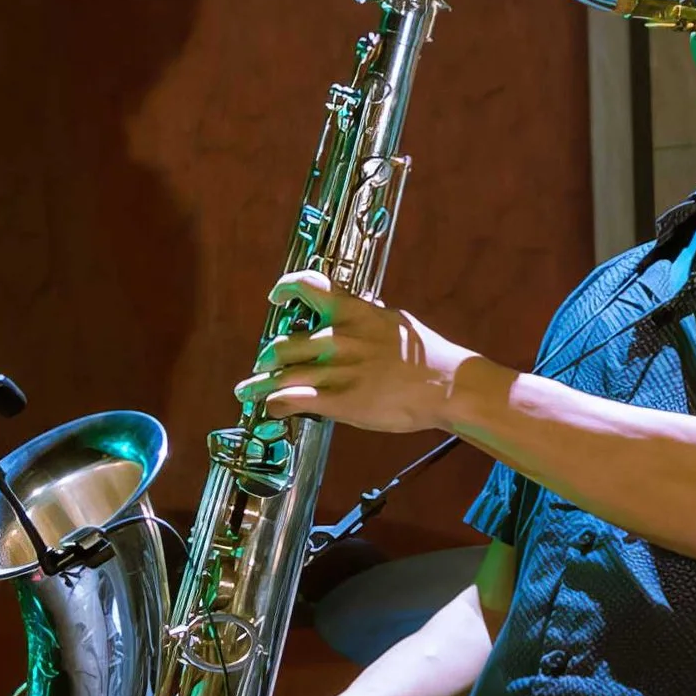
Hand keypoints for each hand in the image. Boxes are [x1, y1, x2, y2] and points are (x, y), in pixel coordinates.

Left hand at [233, 270, 490, 432]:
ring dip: (259, 385)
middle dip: (269, 356)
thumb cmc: (427, 357)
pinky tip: (273, 409)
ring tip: (249, 391)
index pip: (308, 286)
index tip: (277, 298)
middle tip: (266, 363)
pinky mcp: (337, 401)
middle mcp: (337, 338)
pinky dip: (275, 405)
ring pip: (281, 375)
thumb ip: (367, 319)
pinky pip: (291, 400)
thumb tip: (355, 315)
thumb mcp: (395, 323)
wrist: (446, 386)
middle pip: (283, 343)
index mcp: (353, 312)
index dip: (286, 289)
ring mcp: (335, 371)